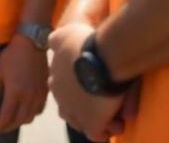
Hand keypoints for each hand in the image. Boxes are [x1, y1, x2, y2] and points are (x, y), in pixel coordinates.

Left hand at [0, 34, 48, 134]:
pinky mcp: (46, 90)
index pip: (6, 116)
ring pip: (30, 117)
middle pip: (19, 120)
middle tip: (1, 127)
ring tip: (12, 121)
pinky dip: (32, 115)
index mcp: (15, 92)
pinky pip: (40, 110)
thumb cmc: (12, 55)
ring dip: (20, 122)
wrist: (32, 42)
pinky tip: (26, 111)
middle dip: (9, 126)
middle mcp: (28, 96)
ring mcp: (39, 94)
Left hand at [49, 23, 126, 141]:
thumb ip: (57, 41)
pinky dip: (107, 131)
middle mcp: (61, 99)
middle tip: (100, 103)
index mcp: (55, 81)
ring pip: (83, 124)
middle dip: (84, 109)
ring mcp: (75, 113)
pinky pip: (98, 135)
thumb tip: (50, 42)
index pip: (62, 92)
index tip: (89, 86)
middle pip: (70, 111)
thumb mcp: (64, 35)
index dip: (75, 91)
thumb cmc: (83, 42)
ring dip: (97, 121)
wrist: (100, 56)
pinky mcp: (92, 124)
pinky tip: (118, 122)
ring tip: (112, 115)